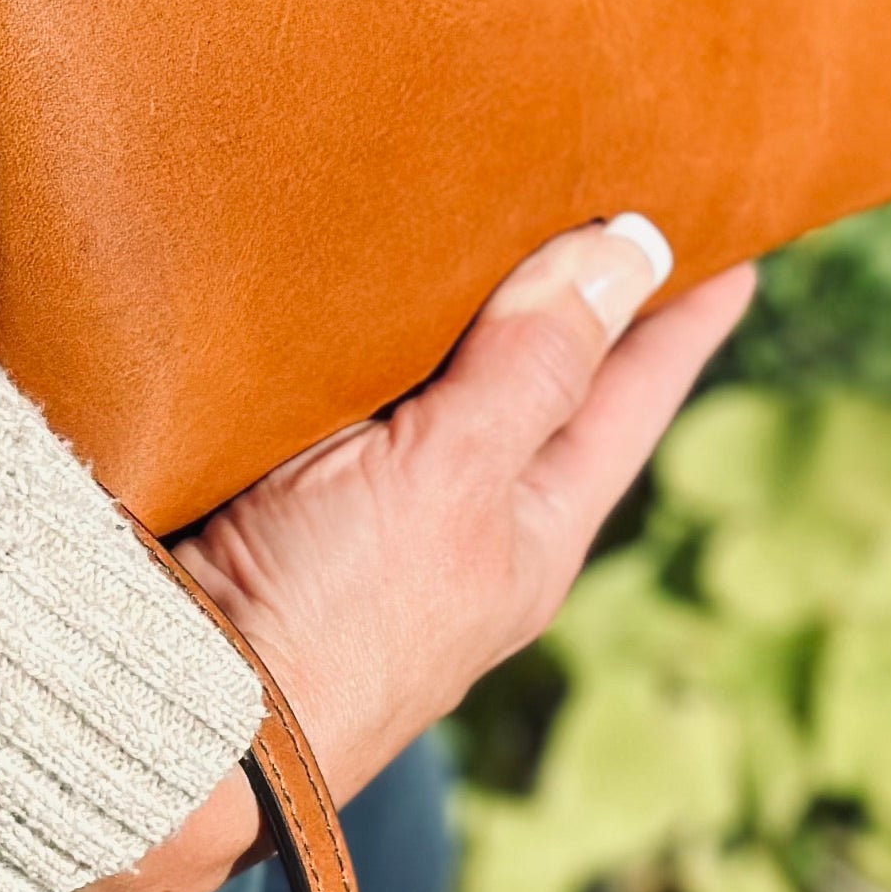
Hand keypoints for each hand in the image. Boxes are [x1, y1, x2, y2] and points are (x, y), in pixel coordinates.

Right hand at [71, 223, 757, 891]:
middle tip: (614, 183)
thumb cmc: (327, 617)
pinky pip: (336, 377)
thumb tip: (631, 250)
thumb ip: (533, 368)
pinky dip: (354, 316)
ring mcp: (363, 503)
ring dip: (457, 293)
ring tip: (492, 190)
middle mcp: (457, 515)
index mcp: (530, 526)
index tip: (737, 240)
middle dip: (572, 288)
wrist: (153, 709)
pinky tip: (348, 259)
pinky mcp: (270, 481)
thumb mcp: (452, 482)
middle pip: (537, 375)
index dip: (681, 316)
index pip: (632, 395)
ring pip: (434, 372)